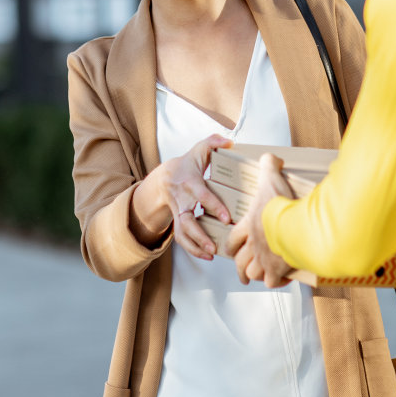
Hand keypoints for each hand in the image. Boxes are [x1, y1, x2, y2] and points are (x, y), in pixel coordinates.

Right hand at [129, 133, 232, 258]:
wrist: (165, 177)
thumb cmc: (188, 164)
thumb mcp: (199, 150)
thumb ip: (213, 142)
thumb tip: (230, 141)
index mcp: (190, 183)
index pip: (202, 196)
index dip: (214, 207)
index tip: (227, 218)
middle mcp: (182, 200)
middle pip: (186, 221)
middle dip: (200, 235)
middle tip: (214, 246)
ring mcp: (179, 213)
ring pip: (182, 233)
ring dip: (195, 246)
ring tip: (211, 254)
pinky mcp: (178, 221)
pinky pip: (181, 239)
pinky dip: (192, 249)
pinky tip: (207, 255)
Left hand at [228, 153, 295, 286]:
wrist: (295, 225)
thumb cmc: (281, 204)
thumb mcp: (272, 178)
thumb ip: (269, 166)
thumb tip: (270, 157)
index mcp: (248, 226)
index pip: (233, 239)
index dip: (231, 246)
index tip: (231, 250)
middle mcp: (253, 245)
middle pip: (240, 262)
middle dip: (240, 269)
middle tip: (242, 273)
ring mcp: (264, 259)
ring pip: (252, 274)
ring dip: (255, 276)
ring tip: (259, 278)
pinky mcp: (277, 270)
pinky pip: (272, 281)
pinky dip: (276, 282)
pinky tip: (282, 279)